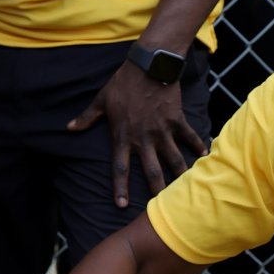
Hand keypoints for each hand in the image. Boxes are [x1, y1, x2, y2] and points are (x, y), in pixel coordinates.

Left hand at [67, 59, 206, 207]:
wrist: (150, 65)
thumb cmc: (123, 83)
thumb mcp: (101, 100)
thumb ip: (86, 117)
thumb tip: (69, 127)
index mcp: (123, 136)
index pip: (119, 168)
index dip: (120, 188)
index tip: (122, 205)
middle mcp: (144, 138)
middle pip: (151, 170)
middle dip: (156, 190)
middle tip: (160, 208)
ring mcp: (162, 130)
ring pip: (173, 158)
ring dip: (180, 174)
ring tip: (185, 189)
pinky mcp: (176, 120)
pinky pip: (188, 136)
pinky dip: (197, 145)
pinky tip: (204, 156)